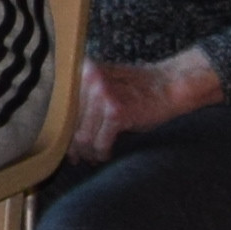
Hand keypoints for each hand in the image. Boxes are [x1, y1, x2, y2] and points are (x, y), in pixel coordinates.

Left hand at [68, 54, 219, 164]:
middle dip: (73, 146)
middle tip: (77, 158)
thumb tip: (61, 129)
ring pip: (83, 137)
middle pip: (70, 123)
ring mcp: (102, 95)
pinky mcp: (116, 112)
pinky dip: (102, 153)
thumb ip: (83, 98)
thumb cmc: (137, 89)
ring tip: (94, 158)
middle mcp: (89, 80)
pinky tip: (107, 155)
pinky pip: (100, 143)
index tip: (65, 145)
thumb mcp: (105, 83)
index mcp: (82, 70)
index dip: (62, 130)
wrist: (169, 85)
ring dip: (88, 153)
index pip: (62, 107)